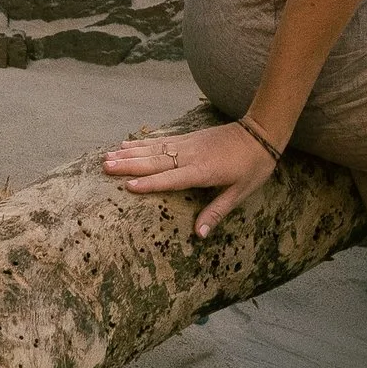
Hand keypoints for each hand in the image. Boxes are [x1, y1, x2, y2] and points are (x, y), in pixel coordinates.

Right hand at [102, 120, 277, 240]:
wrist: (261, 133)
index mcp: (203, 171)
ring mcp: (188, 144)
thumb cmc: (253, 167)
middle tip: (105, 167)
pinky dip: (142, 142)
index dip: (150, 183)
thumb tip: (200, 234)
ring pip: (154, 149)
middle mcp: (191, 155)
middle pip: (156, 161)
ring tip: (107, 155)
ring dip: (130, 153)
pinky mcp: (188, 137)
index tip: (128, 186)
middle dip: (129, 165)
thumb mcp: (240, 192)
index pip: (171, 178)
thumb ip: (217, 211)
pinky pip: (161, 140)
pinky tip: (127, 143)